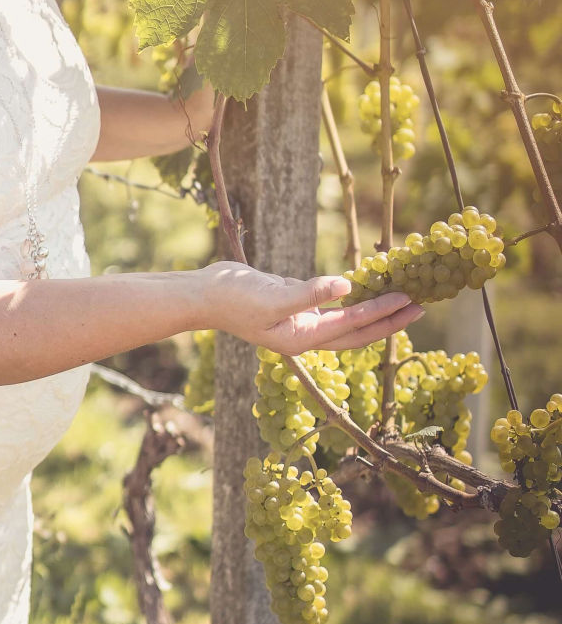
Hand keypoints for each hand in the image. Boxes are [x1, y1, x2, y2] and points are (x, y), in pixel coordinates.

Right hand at [196, 260, 424, 353]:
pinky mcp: (292, 305)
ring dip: (372, 310)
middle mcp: (305, 334)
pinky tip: (362, 288)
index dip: (382, 313)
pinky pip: (330, 304)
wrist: (204, 294)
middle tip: (420, 307)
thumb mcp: (273, 297)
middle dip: (389, 321)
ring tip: (399, 298)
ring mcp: (299, 321)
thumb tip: (347, 285)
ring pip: (345, 319)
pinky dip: (350, 298)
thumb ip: (310, 293)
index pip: (353, 326)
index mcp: (303, 338)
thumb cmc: (234, 298)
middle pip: (357, 332)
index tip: (409, 300)